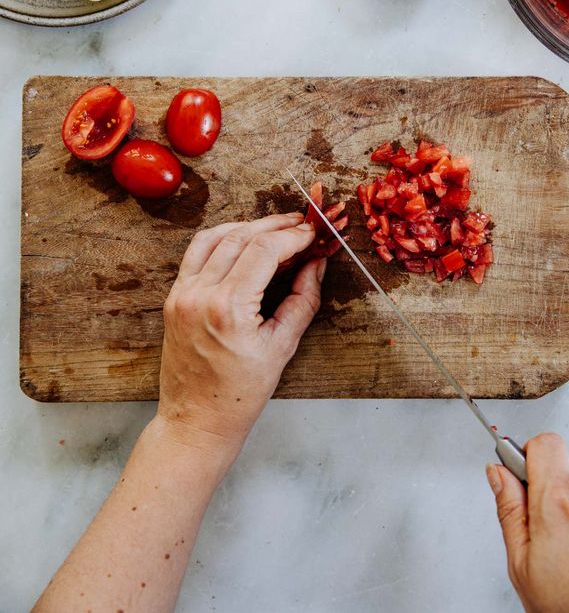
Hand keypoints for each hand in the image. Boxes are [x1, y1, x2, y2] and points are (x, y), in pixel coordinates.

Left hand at [156, 212, 324, 451]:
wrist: (197, 420)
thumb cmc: (238, 394)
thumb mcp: (282, 347)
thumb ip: (303, 300)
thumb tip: (315, 265)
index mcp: (228, 309)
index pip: (265, 249)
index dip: (293, 236)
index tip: (312, 233)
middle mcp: (200, 295)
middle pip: (241, 237)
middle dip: (275, 226)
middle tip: (300, 225)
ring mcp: (182, 294)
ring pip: (216, 237)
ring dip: (248, 226)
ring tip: (275, 228)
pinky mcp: (174, 297)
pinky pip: (196, 253)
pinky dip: (221, 238)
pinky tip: (242, 240)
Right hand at [487, 433, 568, 612]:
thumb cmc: (563, 605)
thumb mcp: (519, 560)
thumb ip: (508, 508)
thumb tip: (497, 472)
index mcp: (557, 505)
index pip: (545, 443)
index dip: (527, 453)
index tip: (520, 471)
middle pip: (566, 459)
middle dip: (552, 477)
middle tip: (543, 511)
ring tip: (568, 531)